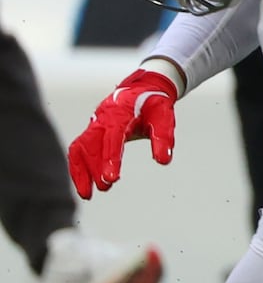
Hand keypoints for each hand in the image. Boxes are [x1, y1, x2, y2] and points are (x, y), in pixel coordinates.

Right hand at [68, 67, 178, 199]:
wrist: (143, 89)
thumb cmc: (153, 104)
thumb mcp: (164, 116)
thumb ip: (163, 137)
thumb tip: (163, 160)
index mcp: (120, 112)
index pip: (112, 137)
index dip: (110, 158)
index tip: (111, 178)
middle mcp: (102, 118)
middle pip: (92, 144)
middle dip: (95, 168)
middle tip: (106, 186)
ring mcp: (93, 124)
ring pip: (80, 149)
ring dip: (82, 172)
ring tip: (88, 194)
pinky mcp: (90, 132)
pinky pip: (78, 150)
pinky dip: (78, 168)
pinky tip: (84, 186)